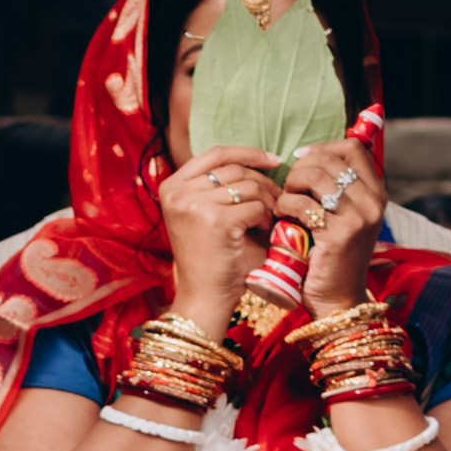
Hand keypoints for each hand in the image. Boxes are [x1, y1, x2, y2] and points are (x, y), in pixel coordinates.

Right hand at [153, 153, 280, 323]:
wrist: (203, 297)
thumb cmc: (208, 258)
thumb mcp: (201, 214)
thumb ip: (217, 187)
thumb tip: (256, 159)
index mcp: (172, 186)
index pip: (216, 153)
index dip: (248, 153)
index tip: (273, 161)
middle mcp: (179, 192)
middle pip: (235, 169)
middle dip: (264, 182)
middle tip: (279, 199)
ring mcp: (195, 205)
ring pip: (249, 186)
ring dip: (267, 202)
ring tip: (268, 220)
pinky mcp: (216, 221)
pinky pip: (254, 206)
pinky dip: (265, 217)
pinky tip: (263, 231)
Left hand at [278, 148, 385, 314]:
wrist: (338, 300)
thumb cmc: (333, 257)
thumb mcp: (345, 218)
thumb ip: (336, 189)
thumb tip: (308, 156)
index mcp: (376, 194)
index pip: (352, 149)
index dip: (323, 149)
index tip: (303, 163)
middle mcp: (373, 202)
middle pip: (330, 159)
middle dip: (301, 168)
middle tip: (289, 188)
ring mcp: (359, 217)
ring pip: (315, 176)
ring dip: (291, 185)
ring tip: (284, 202)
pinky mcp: (339, 234)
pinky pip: (304, 203)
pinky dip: (285, 205)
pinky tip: (281, 217)